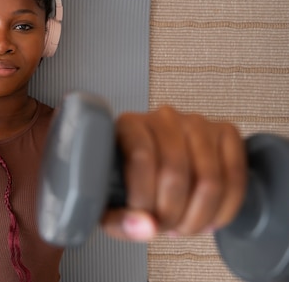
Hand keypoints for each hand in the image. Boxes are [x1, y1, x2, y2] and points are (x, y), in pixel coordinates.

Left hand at [101, 106, 246, 240]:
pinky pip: (235, 176)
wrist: (158, 171)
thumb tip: (145, 227)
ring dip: (199, 216)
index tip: (144, 219)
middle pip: (175, 172)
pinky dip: (225, 208)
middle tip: (165, 228)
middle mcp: (164, 119)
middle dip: (172, 213)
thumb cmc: (129, 184)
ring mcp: (198, 123)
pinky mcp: (226, 133)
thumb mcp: (112, 206)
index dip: (144, 198)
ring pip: (209, 178)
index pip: (141, 158)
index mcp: (129, 126)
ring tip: (185, 226)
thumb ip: (120, 222)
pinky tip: (210, 219)